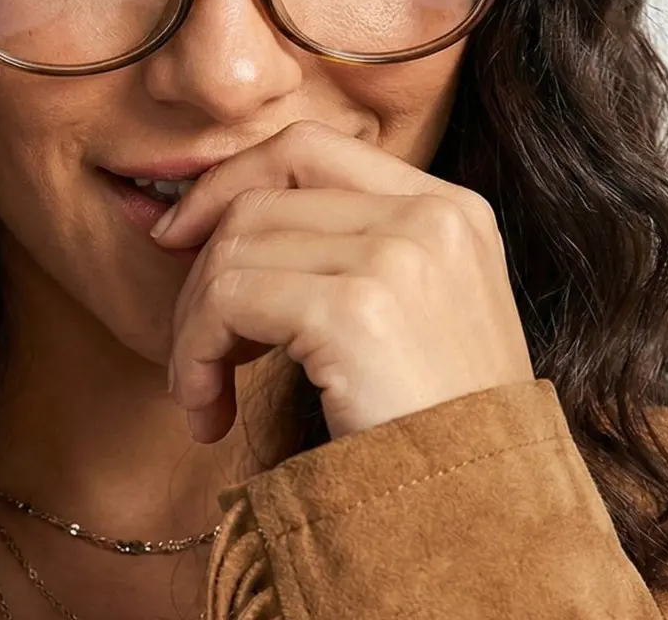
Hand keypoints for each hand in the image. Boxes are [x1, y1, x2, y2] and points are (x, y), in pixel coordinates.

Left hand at [156, 120, 534, 442]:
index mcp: (447, 208)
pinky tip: (208, 412)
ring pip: (232, 250)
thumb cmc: (433, 426)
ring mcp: (398, 258)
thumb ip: (344, 247)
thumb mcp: (411, 310)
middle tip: (197, 349)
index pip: (308, 146)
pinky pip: (228, 301)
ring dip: (194, 328)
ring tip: (204, 392)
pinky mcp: (356, 310)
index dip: (231, 180)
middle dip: (201, 271)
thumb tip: (219, 217)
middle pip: (259, 198)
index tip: (182, 233)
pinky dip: (196, 354)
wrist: (486, 521)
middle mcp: (430, 217)